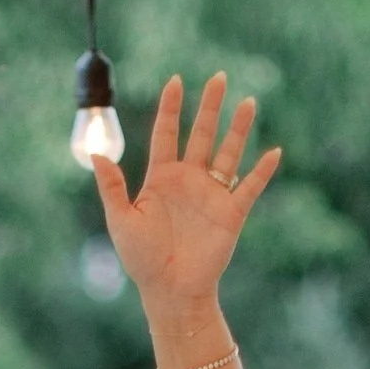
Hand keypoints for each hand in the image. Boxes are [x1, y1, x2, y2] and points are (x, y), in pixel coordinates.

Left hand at [90, 74, 281, 350]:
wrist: (169, 291)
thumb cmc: (141, 259)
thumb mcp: (121, 219)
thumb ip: (111, 186)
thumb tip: (95, 152)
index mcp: (161, 178)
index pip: (166, 133)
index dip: (171, 108)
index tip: (176, 80)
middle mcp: (189, 180)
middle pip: (201, 134)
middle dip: (210, 106)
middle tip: (219, 77)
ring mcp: (212, 194)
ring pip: (228, 152)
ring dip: (239, 128)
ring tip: (248, 101)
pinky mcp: (231, 213)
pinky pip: (250, 187)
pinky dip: (262, 171)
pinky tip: (274, 152)